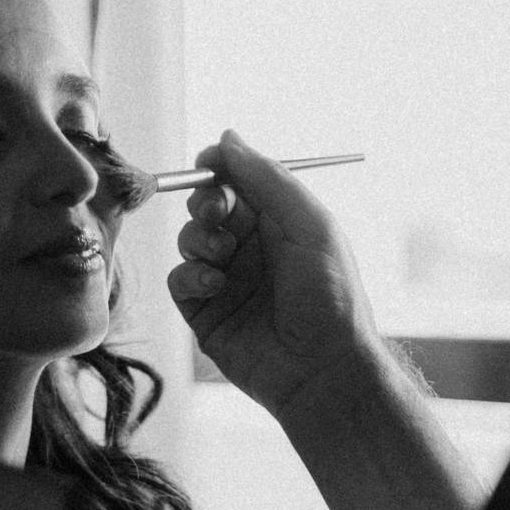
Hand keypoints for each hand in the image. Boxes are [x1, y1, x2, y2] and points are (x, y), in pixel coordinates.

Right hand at [168, 129, 386, 420]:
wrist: (323, 370)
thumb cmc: (329, 296)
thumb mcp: (309, 223)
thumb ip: (267, 178)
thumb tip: (226, 138)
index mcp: (280, 223)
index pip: (238, 182)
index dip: (219, 169)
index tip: (208, 163)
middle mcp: (251, 249)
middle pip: (208, 207)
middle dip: (206, 202)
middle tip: (217, 214)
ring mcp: (227, 281)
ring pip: (189, 240)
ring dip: (199, 239)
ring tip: (223, 259)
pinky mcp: (206, 315)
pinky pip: (179, 280)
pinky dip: (189, 275)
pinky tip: (214, 285)